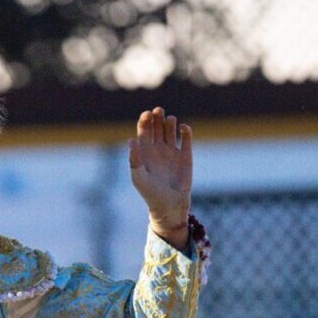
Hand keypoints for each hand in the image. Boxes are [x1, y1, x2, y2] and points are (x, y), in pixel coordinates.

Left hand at [128, 107, 191, 248]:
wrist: (169, 206)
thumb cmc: (150, 193)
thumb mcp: (139, 177)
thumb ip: (135, 159)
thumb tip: (131, 140)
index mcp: (144, 152)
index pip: (144, 130)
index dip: (145, 120)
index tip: (147, 114)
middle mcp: (157, 149)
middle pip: (157, 126)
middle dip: (157, 117)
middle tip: (158, 111)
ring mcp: (172, 152)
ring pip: (170, 130)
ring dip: (169, 122)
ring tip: (169, 120)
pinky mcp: (185, 156)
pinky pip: (186, 139)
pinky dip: (185, 131)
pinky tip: (183, 129)